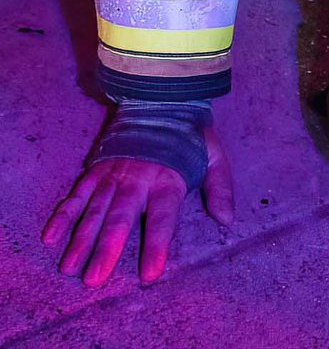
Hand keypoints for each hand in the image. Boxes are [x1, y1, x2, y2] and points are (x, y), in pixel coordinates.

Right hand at [41, 124, 233, 285]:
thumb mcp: (215, 156)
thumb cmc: (190, 136)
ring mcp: (114, 174)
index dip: (157, 245)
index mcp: (168, 179)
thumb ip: (221, 187)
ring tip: (69, 267)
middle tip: (94, 279)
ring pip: (95, 209)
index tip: (150, 274)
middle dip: (107, 248)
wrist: (163, 98)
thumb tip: (227, 220)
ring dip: (81, 238)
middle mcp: (137, 178)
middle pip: (120, 217)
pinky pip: (77, 194)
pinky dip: (63, 214)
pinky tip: (50, 237)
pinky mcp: (97, 169)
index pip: (163, 217)